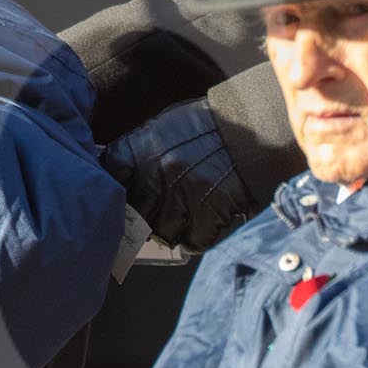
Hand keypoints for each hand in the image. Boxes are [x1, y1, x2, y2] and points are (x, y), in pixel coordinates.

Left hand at [103, 100, 256, 251]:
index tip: (123, 195)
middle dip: (143, 216)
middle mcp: (157, 173)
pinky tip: (204, 220)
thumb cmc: (208, 127)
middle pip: (134, 213)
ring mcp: (183, 197)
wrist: (256, 129)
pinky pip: (192, 241)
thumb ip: (139, 151)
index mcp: (141, 148)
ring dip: (171, 229)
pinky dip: (196, 237)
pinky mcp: (209, 215)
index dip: (115, 190)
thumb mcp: (165, 126)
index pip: (111, 177)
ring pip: (161, 233)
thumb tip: (119, 178)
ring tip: (185, 214)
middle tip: (155, 213)